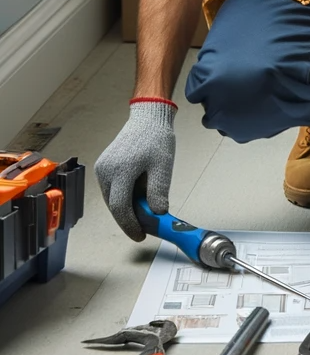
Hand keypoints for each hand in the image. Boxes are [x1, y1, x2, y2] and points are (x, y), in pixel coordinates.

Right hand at [94, 99, 175, 240]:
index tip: (141, 235)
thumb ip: (158, 191)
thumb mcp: (163, 166)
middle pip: (114, 205)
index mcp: (120, 171)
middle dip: (129, 220)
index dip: (130, 225)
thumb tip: (157, 214)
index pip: (120, 207)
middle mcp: (105, 172)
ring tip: (144, 213)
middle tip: (145, 228)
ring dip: (126, 209)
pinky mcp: (103, 167)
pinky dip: (123, 198)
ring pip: (112, 199)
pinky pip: (112, 190)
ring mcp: (102, 169)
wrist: (147, 118)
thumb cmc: (157, 139)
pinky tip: (137, 199)